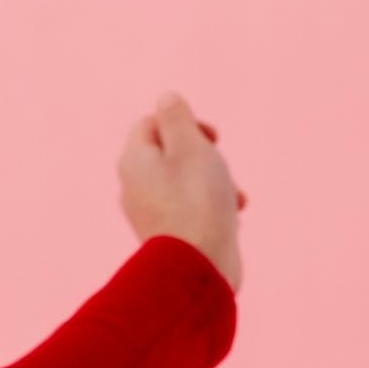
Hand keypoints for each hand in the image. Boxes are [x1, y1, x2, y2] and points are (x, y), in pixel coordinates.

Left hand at [118, 91, 245, 293]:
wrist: (199, 267)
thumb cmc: (197, 201)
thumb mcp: (190, 146)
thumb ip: (177, 119)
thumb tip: (166, 100)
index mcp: (134, 161)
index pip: (151, 124)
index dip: (183, 122)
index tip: (210, 137)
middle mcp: (135, 188)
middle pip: (170, 154)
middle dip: (203, 154)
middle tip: (219, 165)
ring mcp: (152, 214)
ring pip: (186, 182)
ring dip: (216, 182)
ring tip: (234, 195)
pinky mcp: (171, 236)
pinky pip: (192, 209)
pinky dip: (213, 207)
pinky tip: (233, 216)